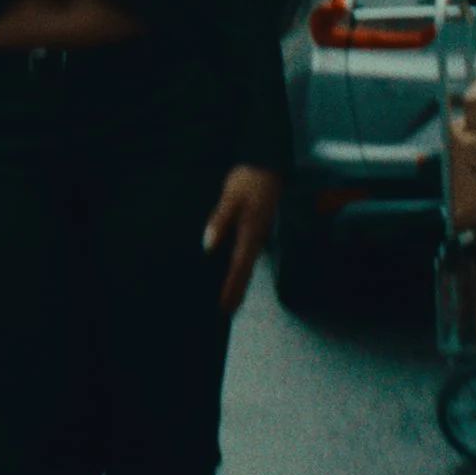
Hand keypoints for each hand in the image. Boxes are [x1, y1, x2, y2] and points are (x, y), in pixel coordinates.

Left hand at [203, 166, 281, 316]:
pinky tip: (233, 272)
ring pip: (248, 264)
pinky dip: (240, 268)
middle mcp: (257, 237)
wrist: (267, 163)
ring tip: (229, 299)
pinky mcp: (256, 229)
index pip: (240, 265)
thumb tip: (209, 245)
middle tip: (227, 311)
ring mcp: (259, 234)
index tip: (226, 305)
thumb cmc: (248, 179)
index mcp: (251, 231)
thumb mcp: (230, 196)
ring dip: (239, 281)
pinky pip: (247, 255)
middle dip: (237, 291)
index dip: (233, 286)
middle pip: (246, 269)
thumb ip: (220, 220)